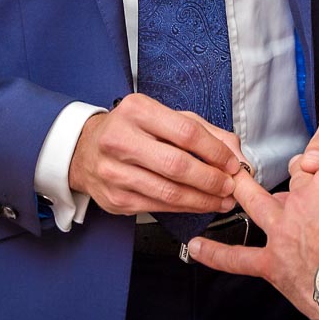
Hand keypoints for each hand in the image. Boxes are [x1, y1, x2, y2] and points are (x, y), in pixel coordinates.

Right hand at [68, 93, 242, 217]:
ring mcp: (115, 172)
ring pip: (168, 192)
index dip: (215, 151)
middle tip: (229, 186)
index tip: (232, 163)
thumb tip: (233, 153)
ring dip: (202, 200)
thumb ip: (203, 130)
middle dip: (211, 180)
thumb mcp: (164, 117)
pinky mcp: (115, 198)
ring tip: (220, 200)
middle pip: (177, 165)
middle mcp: (121, 140)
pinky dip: (184, 208)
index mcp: (137, 111)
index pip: (186, 132)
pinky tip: (198, 204)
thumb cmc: (131, 130)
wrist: (84, 150)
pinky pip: (158, 207)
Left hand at [187, 158, 318, 319]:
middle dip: (294, 181)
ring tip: (228, 183)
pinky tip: (196, 248)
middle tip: (300, 188)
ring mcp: (281, 230)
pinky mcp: (272, 262)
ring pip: (254, 203)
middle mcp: (300, 198)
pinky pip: (238, 258)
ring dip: (240, 191)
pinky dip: (216, 254)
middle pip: (290, 180)